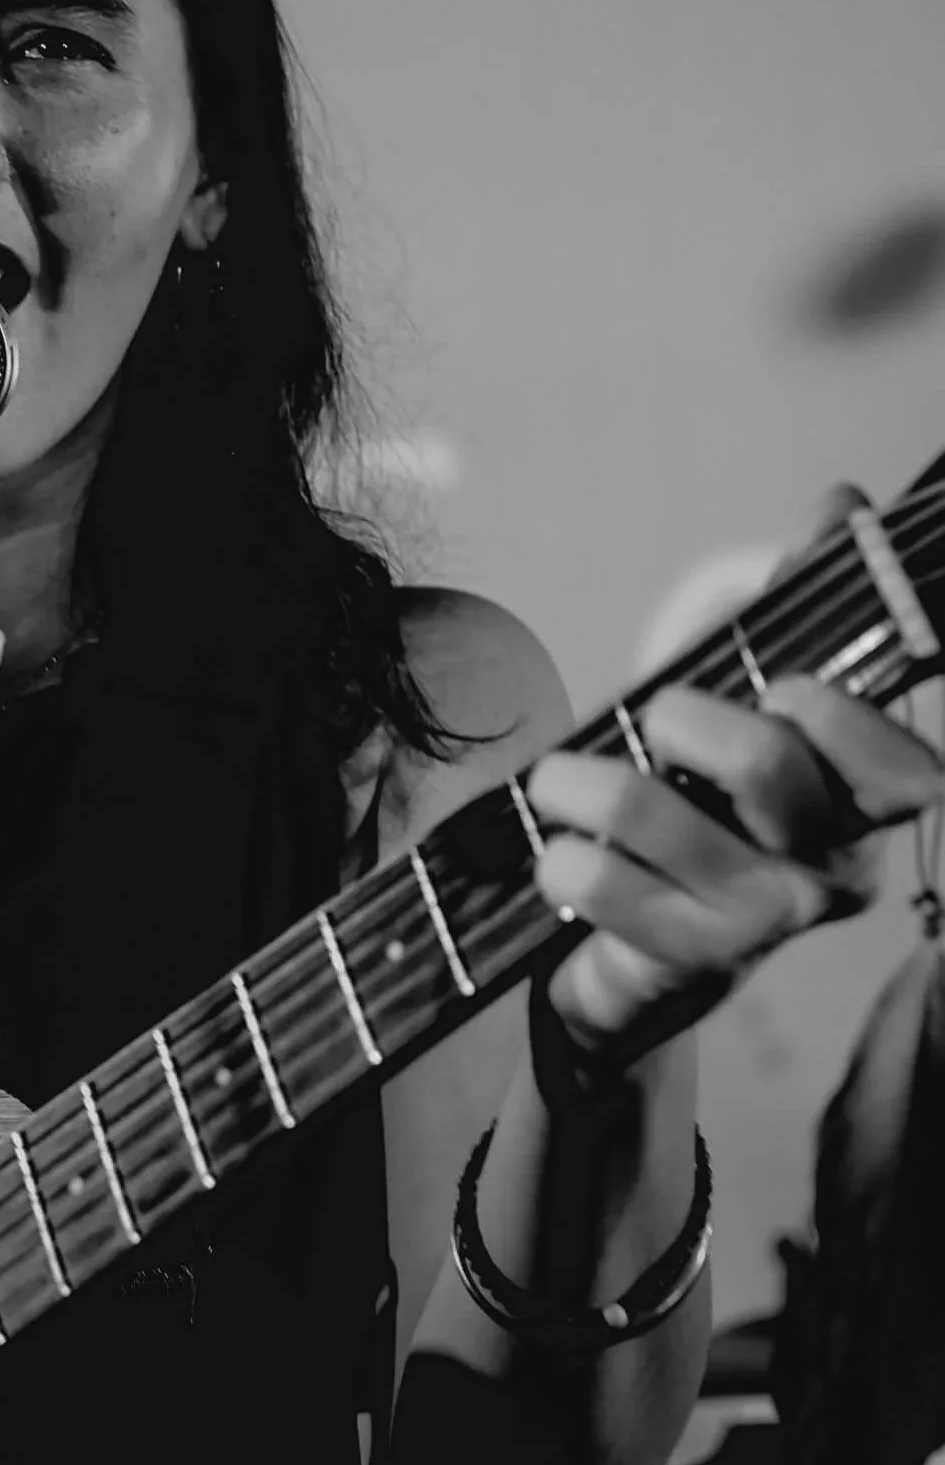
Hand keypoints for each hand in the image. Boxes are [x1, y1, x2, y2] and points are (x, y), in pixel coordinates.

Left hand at [525, 485, 944, 1056]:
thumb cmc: (700, 798)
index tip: (783, 685)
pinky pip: (596, 879)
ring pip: (653, 812)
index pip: (906, 766)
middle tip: (653, 720)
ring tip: (561, 785)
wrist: (638, 951)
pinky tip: (562, 856)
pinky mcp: (680, 962)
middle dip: (682, 716)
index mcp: (864, 800)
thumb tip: (843, 502)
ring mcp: (760, 923)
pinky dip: (558, 855)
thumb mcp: (744, 692)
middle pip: (767, 763)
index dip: (845, 717)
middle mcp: (832, 869)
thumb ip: (793, 599)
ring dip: (579, 782)